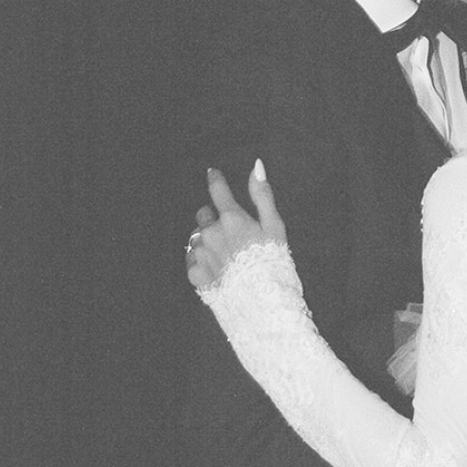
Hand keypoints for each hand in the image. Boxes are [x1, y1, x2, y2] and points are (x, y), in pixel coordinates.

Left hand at [185, 160, 286, 289]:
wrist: (263, 301)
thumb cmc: (272, 261)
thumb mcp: (274, 226)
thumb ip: (262, 195)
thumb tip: (257, 166)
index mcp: (232, 218)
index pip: (217, 190)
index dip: (215, 179)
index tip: (212, 173)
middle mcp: (212, 232)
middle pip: (203, 214)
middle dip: (213, 218)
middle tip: (229, 231)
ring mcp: (201, 253)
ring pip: (197, 237)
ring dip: (207, 240)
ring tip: (225, 255)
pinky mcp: (195, 273)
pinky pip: (192, 260)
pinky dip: (201, 260)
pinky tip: (216, 268)